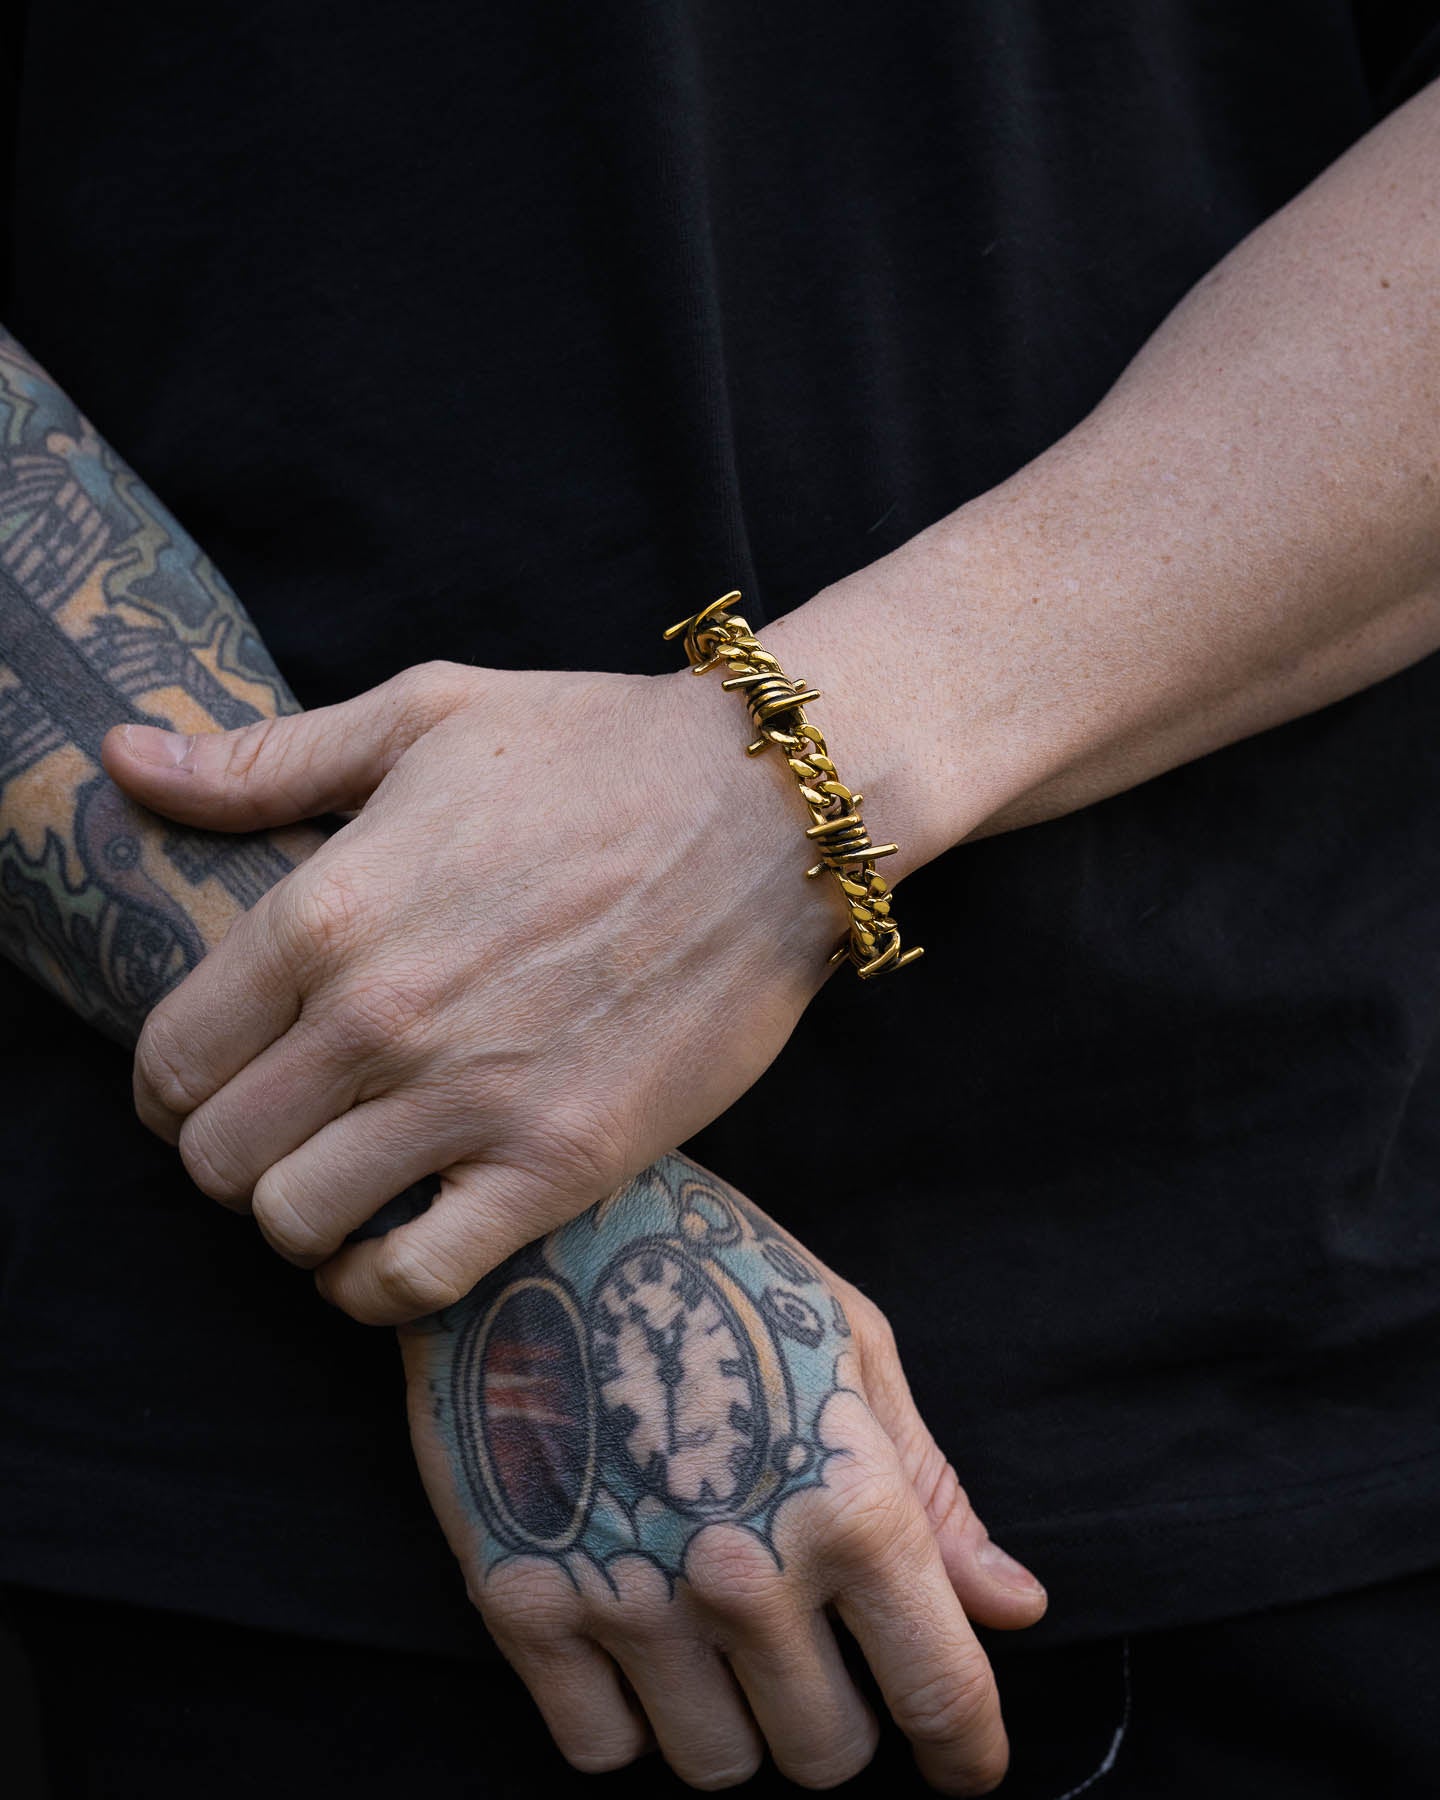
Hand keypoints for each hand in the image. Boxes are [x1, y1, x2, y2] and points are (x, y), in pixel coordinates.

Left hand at [103, 660, 843, 1321]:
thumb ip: (263, 761)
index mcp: (328, 911)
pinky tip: (388, 1248)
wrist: (772, 809)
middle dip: (228, 1154)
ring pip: (296, 1225)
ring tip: (338, 1183)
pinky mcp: (563, 1161)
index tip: (209, 1084)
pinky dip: (376, 1286)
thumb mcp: (421, 716)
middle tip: (278, 1131)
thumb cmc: (599, 750)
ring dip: (298, 1219)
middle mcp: (381, 1018)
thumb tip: (126, 758)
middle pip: (219, 1157)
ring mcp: (473, 1100)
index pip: (173, 1056)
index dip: (172, 1085)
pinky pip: (416, 1281)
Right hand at [402, 1155, 1045, 1793]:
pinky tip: (634, 1639)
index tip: (965, 1764)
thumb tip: (1014, 1609)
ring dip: (734, 1723)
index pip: (941, 1695)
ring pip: (716, 1766)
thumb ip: (931, 1492)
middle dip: (840, 1717)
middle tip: (814, 1651)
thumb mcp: (846, 1343)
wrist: (533, 1220)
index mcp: (850, 1502)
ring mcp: (627, 1594)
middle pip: (826, 1754)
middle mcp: (747, 1570)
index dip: (969, 1752)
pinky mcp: (522, 1601)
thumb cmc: (713, 1267)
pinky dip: (627, 1717)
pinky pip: (597, 1747)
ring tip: (718, 1638)